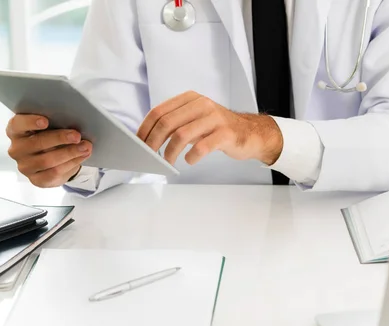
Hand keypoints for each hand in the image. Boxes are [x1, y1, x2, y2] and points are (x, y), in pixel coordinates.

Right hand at [6, 115, 92, 187]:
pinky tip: (81, 157)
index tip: (45, 121)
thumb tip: (73, 126)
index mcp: (16, 131)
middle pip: (37, 143)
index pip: (18, 124)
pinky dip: (71, 163)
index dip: (30, 122)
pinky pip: (55, 172)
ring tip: (85, 147)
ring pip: (48, 160)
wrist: (53, 160)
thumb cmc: (50, 137)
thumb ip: (56, 123)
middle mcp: (16, 149)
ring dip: (69, 153)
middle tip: (77, 135)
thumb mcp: (50, 127)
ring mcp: (25, 166)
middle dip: (60, 138)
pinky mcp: (36, 180)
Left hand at [136, 91, 282, 165]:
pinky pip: (203, 146)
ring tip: (167, 162)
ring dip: (169, 152)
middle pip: (167, 123)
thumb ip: (174, 124)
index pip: (159, 111)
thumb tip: (148, 139)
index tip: (137, 143)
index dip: (145, 128)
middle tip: (148, 156)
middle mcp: (202, 104)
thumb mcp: (195, 120)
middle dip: (153, 142)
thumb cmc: (217, 130)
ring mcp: (215, 118)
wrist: (250, 133)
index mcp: (190, 99)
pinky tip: (189, 161)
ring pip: (182, 135)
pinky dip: (192, 156)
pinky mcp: (226, 133)